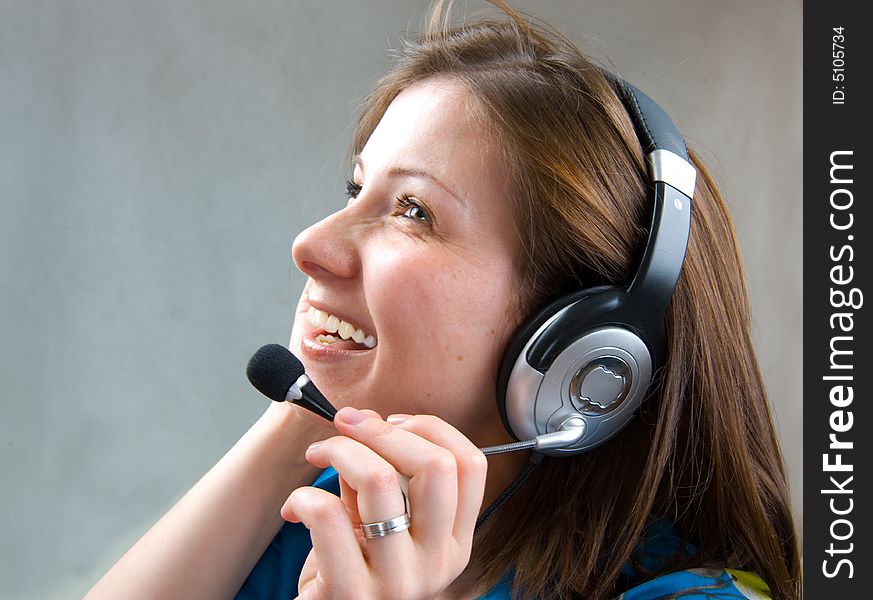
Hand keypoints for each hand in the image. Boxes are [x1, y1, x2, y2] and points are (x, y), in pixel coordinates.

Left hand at [280, 406, 488, 599]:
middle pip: (434, 465)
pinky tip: (296, 506)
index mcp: (454, 542)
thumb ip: (381, 472)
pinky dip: (303, 495)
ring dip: (340, 449)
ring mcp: (398, 581)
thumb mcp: (379, 521)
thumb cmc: (351, 568)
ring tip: (319, 454)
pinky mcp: (350, 592)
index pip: (470, 464)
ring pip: (379, 478)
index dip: (430, 428)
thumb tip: (368, 417)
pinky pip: (327, 513)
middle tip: (345, 424)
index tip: (391, 421)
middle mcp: (437, 563)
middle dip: (381, 430)